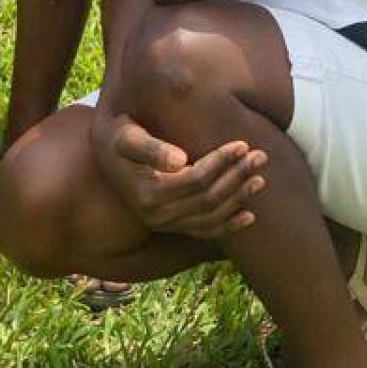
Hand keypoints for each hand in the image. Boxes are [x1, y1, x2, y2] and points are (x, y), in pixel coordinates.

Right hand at [92, 109, 266, 239]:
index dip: (222, 162)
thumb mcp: (127, 137)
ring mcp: (165, 225)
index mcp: (148, 194)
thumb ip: (151, 148)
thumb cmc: (119, 135)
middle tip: (261, 155)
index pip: (196, 180)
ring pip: (211, 219)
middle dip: (237, 177)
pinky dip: (228, 226)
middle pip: (208, 200)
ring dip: (239, 200)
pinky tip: (250, 216)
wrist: (105, 151)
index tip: (242, 143)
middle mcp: (157, 217)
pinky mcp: (172, 226)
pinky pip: (204, 232)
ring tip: (260, 179)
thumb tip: (180, 160)